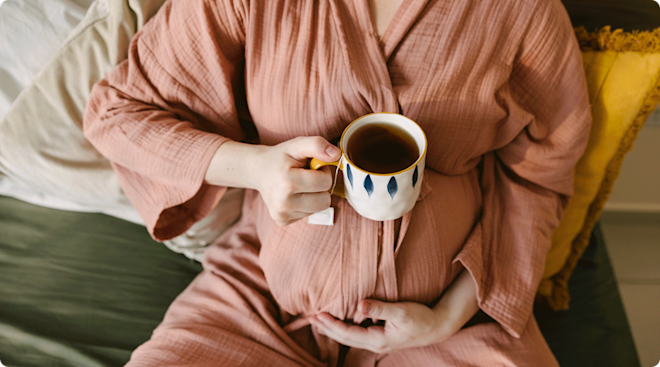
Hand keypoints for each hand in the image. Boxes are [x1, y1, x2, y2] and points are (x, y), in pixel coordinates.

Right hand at [253, 136, 340, 225]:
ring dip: (313, 196)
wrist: (258, 170)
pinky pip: (308, 215)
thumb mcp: (297, 144)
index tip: (311, 167)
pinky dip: (305, 204)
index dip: (323, 172)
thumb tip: (337, 154)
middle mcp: (283, 203)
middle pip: (325, 201)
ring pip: (318, 209)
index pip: (325, 183)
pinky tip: (293, 195)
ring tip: (299, 185)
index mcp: (287, 183)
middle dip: (320, 187)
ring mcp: (282, 214)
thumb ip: (317, 145)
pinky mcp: (282, 221)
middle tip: (307, 177)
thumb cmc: (281, 157)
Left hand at [309, 300, 454, 353]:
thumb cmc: (421, 318)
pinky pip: (357, 334)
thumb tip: (359, 304)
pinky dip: (344, 328)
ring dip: (333, 329)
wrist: (437, 326)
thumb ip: (380, 308)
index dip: (330, 324)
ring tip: (319, 321)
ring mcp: (377, 342)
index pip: (346, 333)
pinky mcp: (381, 336)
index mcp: (377, 339)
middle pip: (344, 338)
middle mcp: (374, 344)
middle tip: (310, 318)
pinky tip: (340, 321)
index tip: (317, 314)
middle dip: (326, 328)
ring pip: (349, 338)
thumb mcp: (402, 312)